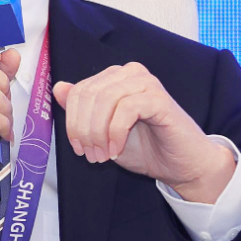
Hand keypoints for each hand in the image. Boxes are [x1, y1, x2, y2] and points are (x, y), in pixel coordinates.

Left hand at [53, 62, 234, 203]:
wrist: (181, 166)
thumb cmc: (145, 148)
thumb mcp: (103, 131)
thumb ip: (83, 110)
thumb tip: (58, 88)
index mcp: (115, 78)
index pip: (78, 91)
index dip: (72, 122)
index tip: (79, 149)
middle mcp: (130, 74)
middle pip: (89, 94)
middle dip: (84, 130)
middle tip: (91, 155)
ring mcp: (146, 83)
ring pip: (105, 100)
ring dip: (98, 133)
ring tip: (103, 155)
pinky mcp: (159, 98)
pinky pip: (126, 109)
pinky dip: (116, 133)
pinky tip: (117, 150)